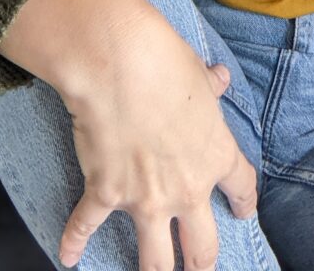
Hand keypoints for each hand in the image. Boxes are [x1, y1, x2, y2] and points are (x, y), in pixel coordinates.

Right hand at [58, 17, 256, 270]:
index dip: (244, 202)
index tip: (243, 212)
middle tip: (200, 269)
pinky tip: (69, 256)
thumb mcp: (199, 74)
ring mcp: (146, 198)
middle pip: (203, 246)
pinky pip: (86, 227)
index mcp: (216, 155)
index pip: (241, 187)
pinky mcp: (106, 194)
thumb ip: (211, 86)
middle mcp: (187, 188)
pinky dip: (74, 242)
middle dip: (202, 264)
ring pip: (155, 259)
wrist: (121, 65)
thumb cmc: (167, 64)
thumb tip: (220, 77)